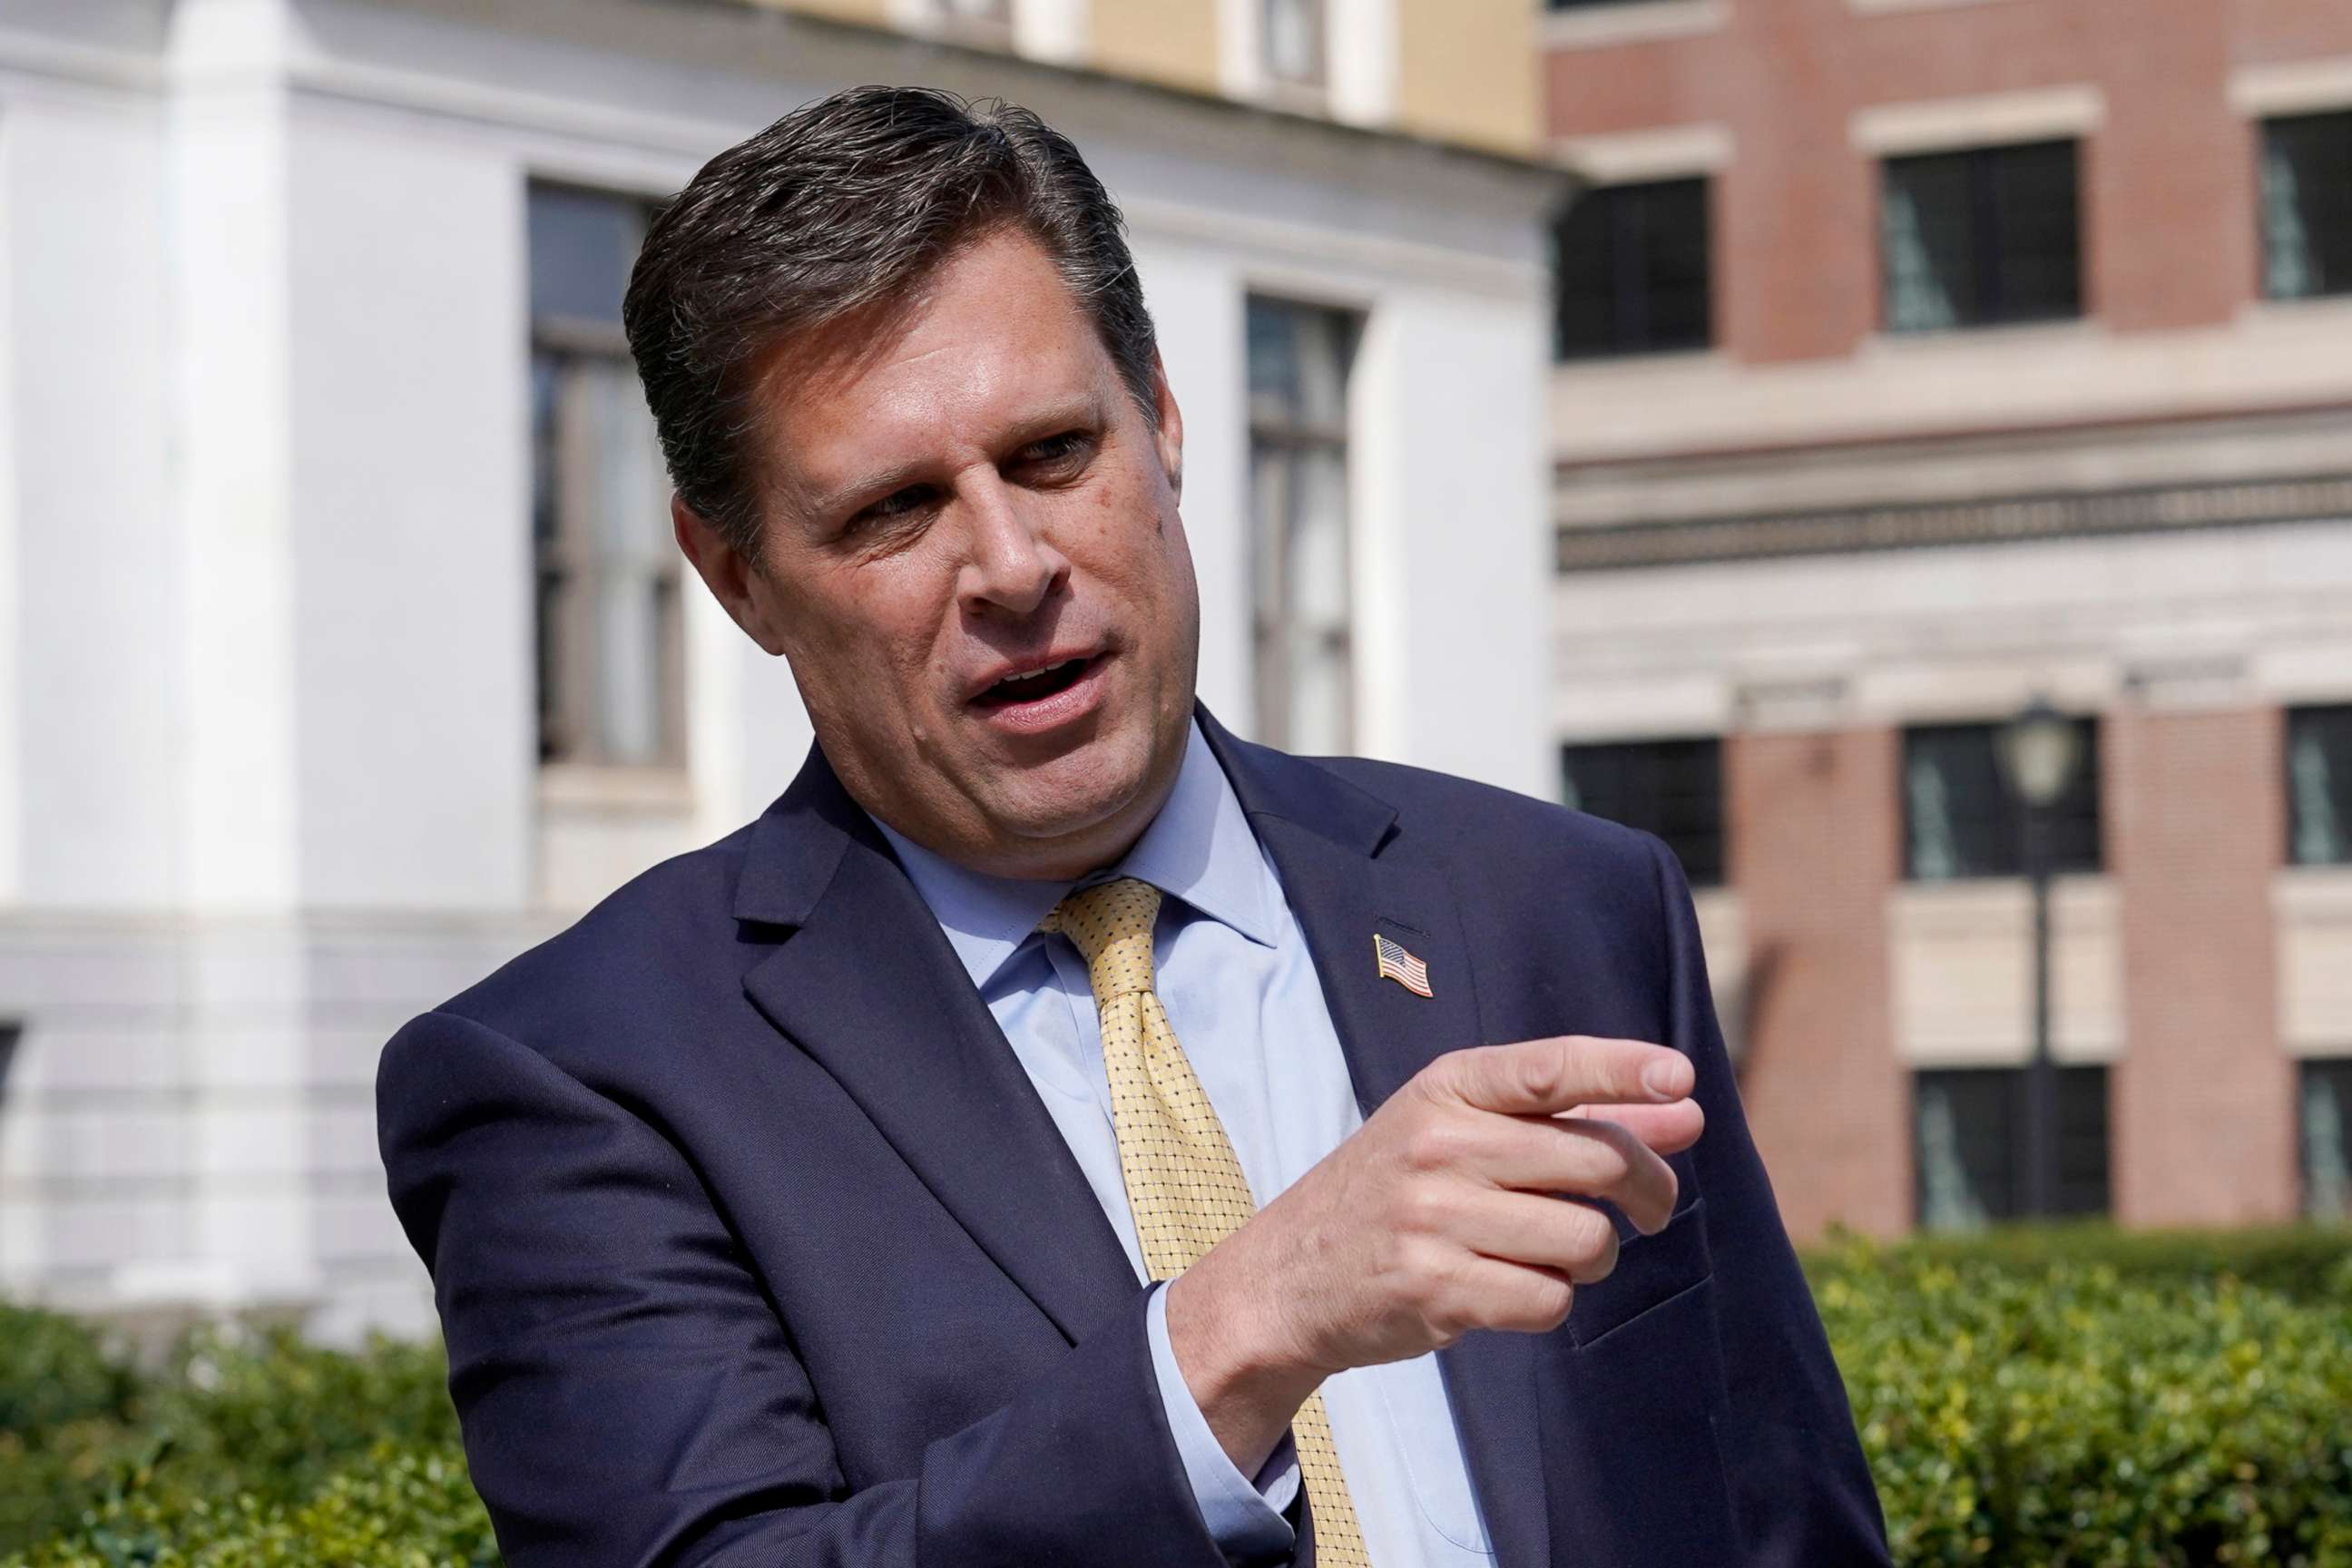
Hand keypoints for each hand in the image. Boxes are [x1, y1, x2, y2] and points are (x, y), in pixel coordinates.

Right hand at [1163, 1035, 1704, 1473]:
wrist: (1291, 1273)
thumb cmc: (1400, 1190)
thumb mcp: (1465, 1130)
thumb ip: (1573, 1118)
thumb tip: (1685, 1111)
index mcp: (1447, 1088)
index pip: (1549, 1067)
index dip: (1622, 1070)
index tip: (1680, 1078)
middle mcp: (1438, 1143)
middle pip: (1596, 1161)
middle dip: (1645, 1189)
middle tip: (1649, 1209)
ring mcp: (1432, 1217)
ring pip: (1586, 1239)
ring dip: (1596, 1257)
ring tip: (1562, 1254)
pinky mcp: (1435, 1289)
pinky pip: (1550, 1300)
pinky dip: (1552, 1300)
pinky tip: (1515, 1287)